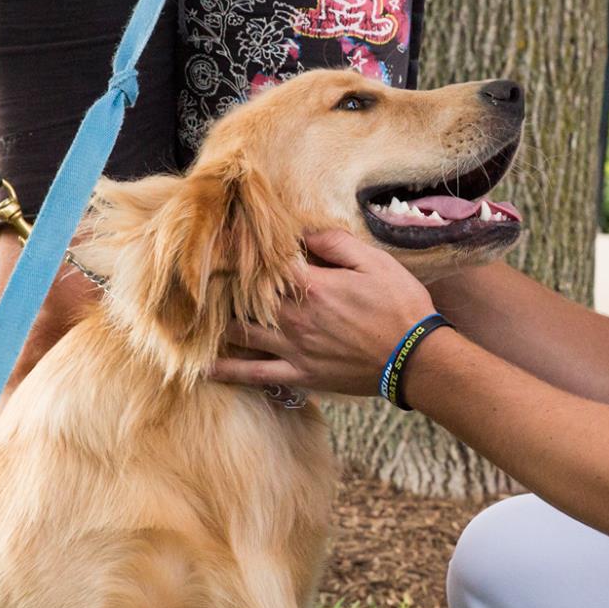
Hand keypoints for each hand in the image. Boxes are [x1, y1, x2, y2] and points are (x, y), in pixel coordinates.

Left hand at [210, 229, 435, 397]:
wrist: (415, 359)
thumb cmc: (399, 306)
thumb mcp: (374, 262)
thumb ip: (335, 243)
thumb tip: (302, 231)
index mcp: (311, 286)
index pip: (264, 262)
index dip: (241, 249)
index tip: (221, 238)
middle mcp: (294, 318)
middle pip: (243, 298)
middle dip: (219, 285)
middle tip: (195, 275)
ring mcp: (293, 349)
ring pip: (240, 334)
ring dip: (215, 323)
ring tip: (192, 315)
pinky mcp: (299, 374)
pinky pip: (254, 375)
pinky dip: (226, 372)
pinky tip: (202, 368)